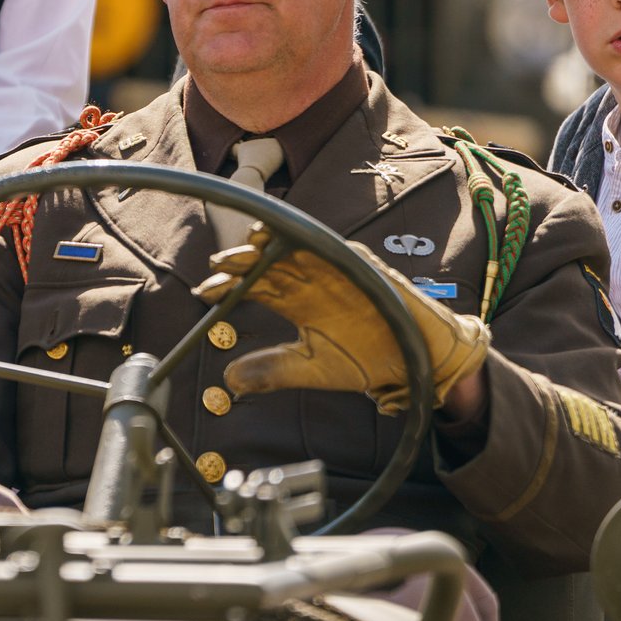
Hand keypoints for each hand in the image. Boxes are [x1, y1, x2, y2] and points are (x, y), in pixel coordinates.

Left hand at [191, 225, 488, 415]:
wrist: (416, 359)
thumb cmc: (366, 358)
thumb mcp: (313, 369)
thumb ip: (273, 371)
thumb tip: (228, 380)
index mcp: (296, 302)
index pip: (254, 286)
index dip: (230, 286)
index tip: (205, 293)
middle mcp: (312, 281)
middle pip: (270, 262)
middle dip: (244, 261)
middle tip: (220, 265)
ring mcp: (340, 271)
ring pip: (300, 249)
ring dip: (277, 243)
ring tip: (253, 241)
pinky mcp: (368, 268)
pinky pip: (343, 252)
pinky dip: (323, 246)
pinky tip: (304, 242)